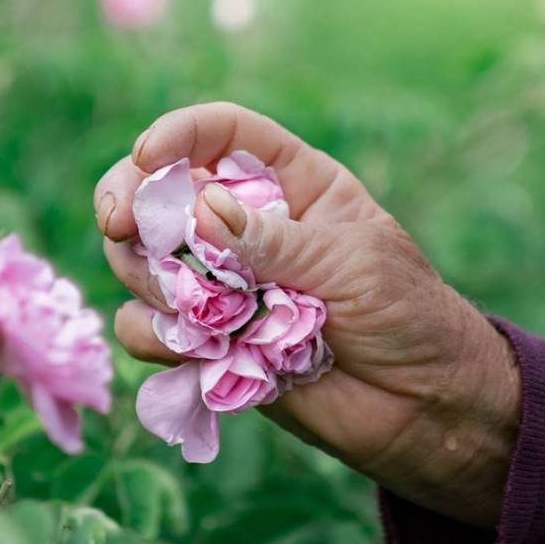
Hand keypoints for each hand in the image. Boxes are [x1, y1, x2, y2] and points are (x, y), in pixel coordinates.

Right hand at [94, 103, 519, 527]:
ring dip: (147, 276)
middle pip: (158, 192)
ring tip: (193, 308)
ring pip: (139, 261)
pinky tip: (194, 351)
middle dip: (129, 201)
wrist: (425, 408)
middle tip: (119, 224)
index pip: (222, 135)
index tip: (148, 155)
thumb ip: (277, 241)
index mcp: (292, 186)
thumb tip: (201, 208)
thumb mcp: (353, 263)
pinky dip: (155, 337)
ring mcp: (221, 287)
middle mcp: (245, 229)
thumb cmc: (408, 316)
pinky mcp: (208, 344)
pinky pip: (148, 329)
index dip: (179, 134)